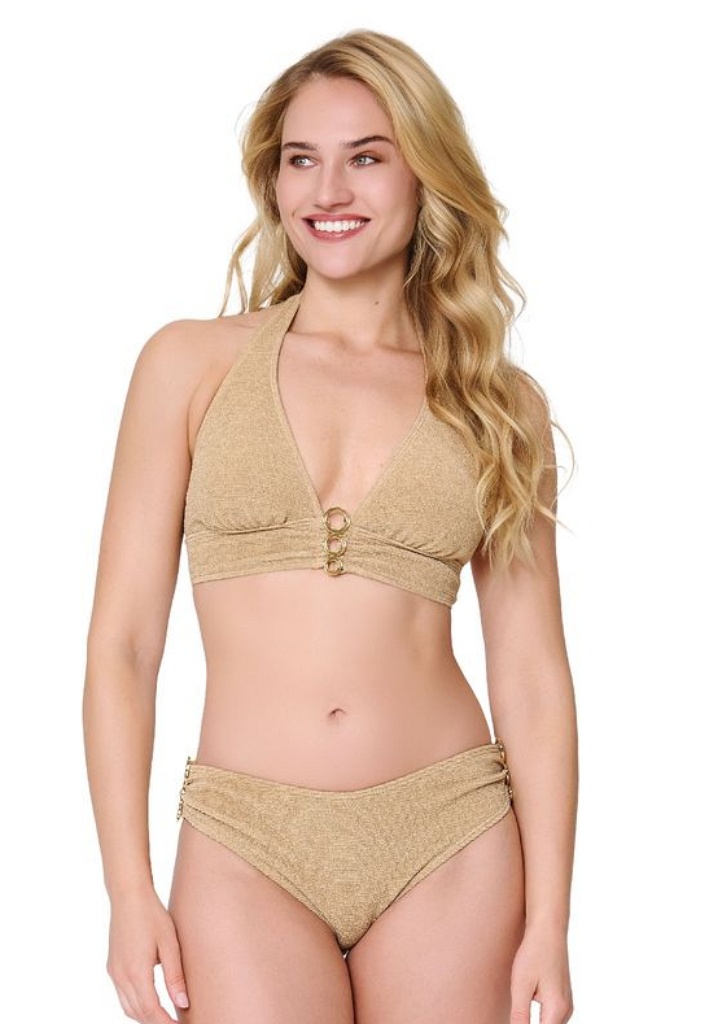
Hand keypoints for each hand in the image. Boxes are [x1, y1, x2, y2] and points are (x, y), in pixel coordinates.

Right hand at [107, 886, 189, 1022]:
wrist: (128, 896)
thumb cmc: (152, 916)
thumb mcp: (170, 944)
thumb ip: (175, 976)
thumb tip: (183, 1003)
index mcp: (136, 972)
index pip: (151, 1011)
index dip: (165, 1023)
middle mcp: (121, 976)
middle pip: (138, 1013)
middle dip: (155, 1022)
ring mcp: (114, 972)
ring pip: (128, 1007)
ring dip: (145, 1016)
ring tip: (165, 1017)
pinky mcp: (112, 967)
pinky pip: (123, 995)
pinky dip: (136, 1005)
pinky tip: (150, 1002)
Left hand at [509, 925, 572, 1023]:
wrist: (548, 930)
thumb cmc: (534, 953)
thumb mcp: (520, 986)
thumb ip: (520, 1016)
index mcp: (557, 1009)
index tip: (517, 1018)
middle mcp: (566, 1010)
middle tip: (519, 1007)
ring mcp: (567, 1005)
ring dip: (536, 1023)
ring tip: (521, 1006)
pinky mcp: (563, 999)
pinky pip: (552, 1018)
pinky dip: (540, 1019)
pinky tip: (528, 1005)